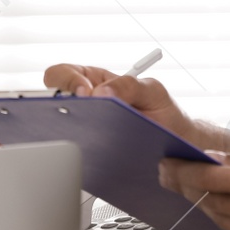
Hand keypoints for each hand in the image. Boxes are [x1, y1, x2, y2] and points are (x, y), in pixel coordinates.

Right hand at [44, 63, 223, 151]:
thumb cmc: (163, 112)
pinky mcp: (90, 151)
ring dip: (68, 133)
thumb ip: (129, 86)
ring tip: (87, 138)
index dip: (67, 80)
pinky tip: (94, 156)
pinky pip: (75, 152)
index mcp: (94, 81)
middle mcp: (85, 104)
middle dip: (58, 107)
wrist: (176, 142)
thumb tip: (99, 92)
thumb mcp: (152, 92)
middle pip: (52, 101)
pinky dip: (78, 153)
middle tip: (80, 117)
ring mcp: (85, 128)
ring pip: (60, 130)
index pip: (64, 73)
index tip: (84, 93)